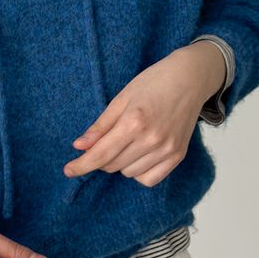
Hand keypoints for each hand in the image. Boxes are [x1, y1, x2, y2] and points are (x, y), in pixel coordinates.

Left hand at [63, 41, 226, 186]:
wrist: (190, 78)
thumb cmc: (153, 83)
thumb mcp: (121, 99)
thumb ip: (100, 126)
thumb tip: (79, 147)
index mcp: (134, 122)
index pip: (100, 154)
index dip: (81, 165)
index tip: (68, 170)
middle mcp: (151, 139)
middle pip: (112, 165)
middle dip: (102, 157)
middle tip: (109, 139)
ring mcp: (167, 149)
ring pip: (128, 173)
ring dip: (121, 163)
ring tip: (130, 140)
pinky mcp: (178, 156)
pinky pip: (149, 179)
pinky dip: (139, 172)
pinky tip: (140, 155)